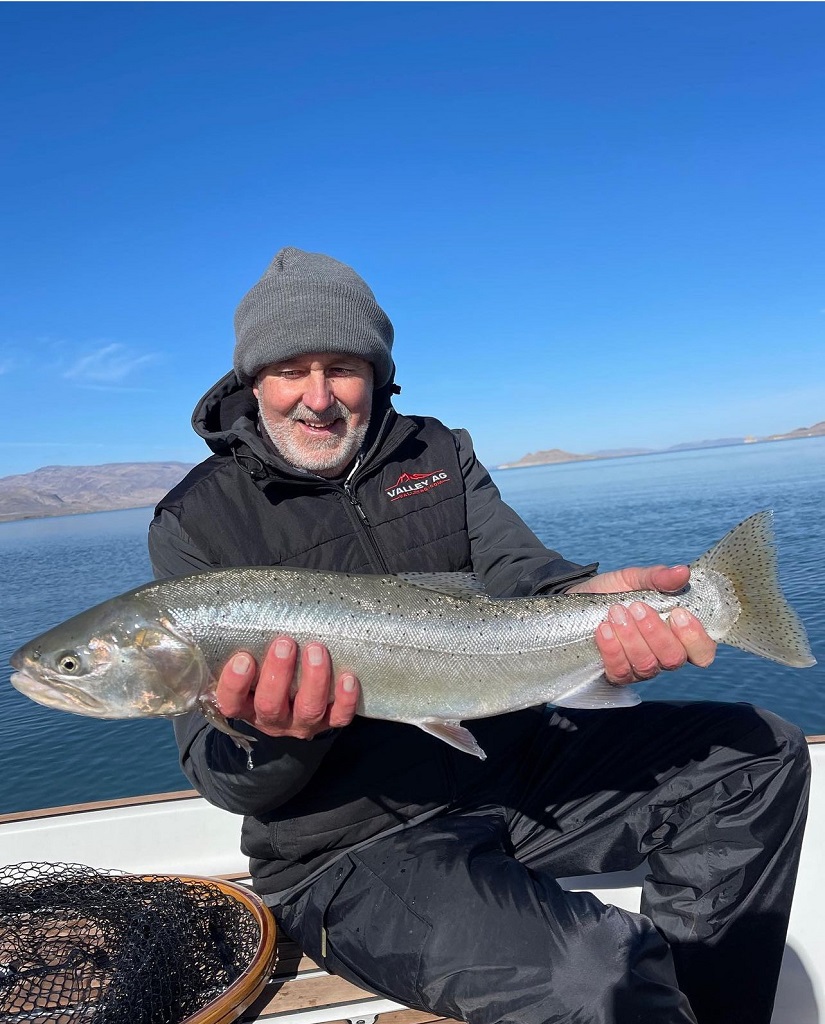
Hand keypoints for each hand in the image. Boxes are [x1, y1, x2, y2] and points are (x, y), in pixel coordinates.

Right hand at [215, 637, 360, 738]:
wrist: (298, 698)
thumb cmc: (269, 667)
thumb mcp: (254, 658)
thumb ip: (249, 641)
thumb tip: (251, 602)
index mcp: (245, 704)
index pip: (230, 702)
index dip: (235, 684)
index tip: (243, 659)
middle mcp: (271, 718)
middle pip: (270, 705)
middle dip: (278, 674)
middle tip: (285, 644)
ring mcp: (300, 723)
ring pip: (307, 709)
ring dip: (313, 680)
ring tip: (316, 650)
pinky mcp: (328, 722)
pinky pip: (339, 717)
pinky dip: (345, 700)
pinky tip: (348, 678)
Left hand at [568, 565, 716, 684]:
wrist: (577, 600)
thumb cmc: (614, 591)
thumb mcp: (634, 579)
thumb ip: (658, 578)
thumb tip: (683, 572)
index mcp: (677, 634)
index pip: (702, 651)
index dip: (696, 637)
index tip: (678, 613)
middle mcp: (662, 656)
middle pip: (674, 659)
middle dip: (656, 632)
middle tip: (636, 607)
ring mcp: (640, 668)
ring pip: (647, 665)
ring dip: (631, 637)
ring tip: (616, 612)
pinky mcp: (615, 674)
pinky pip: (620, 671)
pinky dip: (612, 649)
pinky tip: (603, 629)